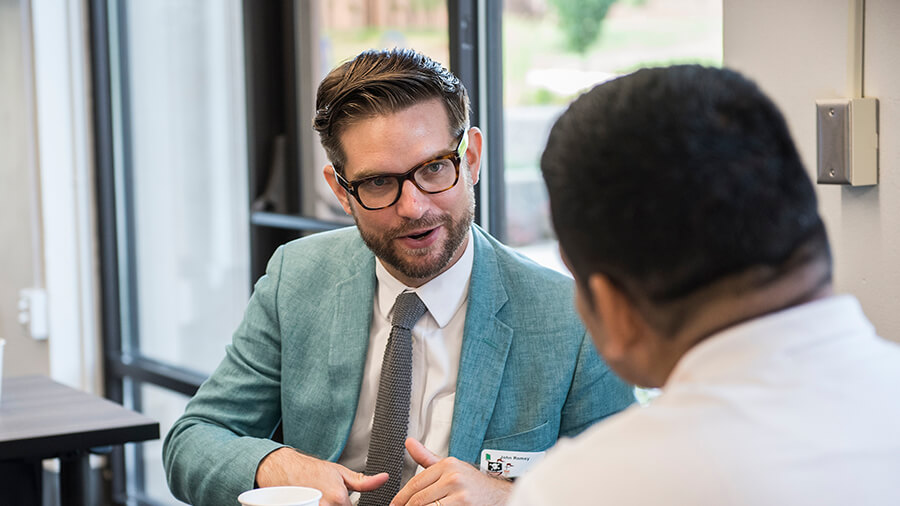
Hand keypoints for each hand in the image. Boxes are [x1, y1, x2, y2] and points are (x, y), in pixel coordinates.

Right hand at [256, 447, 388, 505]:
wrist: (283, 469)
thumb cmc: (311, 471)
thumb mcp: (340, 472)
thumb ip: (364, 481)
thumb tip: (384, 479)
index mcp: (339, 498)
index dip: (348, 504)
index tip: (341, 499)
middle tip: (330, 496)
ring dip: (328, 505)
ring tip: (322, 497)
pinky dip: (317, 505)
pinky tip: (314, 501)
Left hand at [390, 438, 511, 505]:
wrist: (499, 497)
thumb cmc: (474, 485)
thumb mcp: (452, 467)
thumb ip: (427, 458)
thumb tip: (409, 442)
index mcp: (448, 465)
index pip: (415, 483)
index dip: (401, 498)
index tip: (395, 505)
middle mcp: (453, 477)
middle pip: (418, 499)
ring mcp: (459, 493)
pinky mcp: (463, 505)